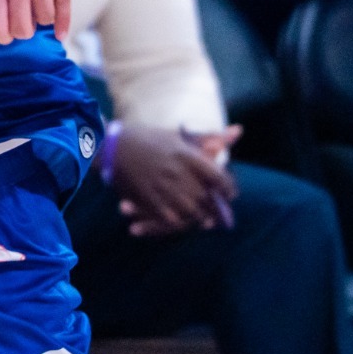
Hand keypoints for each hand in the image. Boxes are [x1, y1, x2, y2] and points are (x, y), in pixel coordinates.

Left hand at [0, 0, 74, 43]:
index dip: (3, 36)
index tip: (8, 33)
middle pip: (23, 28)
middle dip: (26, 29)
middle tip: (27, 18)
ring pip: (45, 18)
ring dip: (44, 16)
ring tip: (40, 2)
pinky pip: (64, 7)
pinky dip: (63, 23)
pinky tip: (60, 32)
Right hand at [110, 126, 238, 237]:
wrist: (114, 147)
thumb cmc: (149, 138)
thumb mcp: (179, 135)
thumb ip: (209, 138)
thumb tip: (238, 131)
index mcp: (186, 155)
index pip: (218, 177)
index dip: (228, 189)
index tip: (230, 193)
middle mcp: (177, 172)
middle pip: (206, 198)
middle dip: (216, 208)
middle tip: (220, 213)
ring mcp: (162, 188)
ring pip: (190, 211)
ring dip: (200, 217)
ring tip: (204, 220)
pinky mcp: (148, 200)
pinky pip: (170, 219)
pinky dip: (179, 223)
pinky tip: (182, 220)